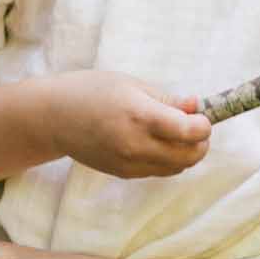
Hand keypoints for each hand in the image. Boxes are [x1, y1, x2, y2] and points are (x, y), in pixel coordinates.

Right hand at [49, 71, 210, 178]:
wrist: (54, 118)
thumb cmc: (92, 91)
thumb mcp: (132, 85)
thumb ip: (167, 99)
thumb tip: (197, 106)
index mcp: (139, 116)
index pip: (188, 131)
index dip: (204, 125)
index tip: (203, 116)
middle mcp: (136, 144)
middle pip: (189, 155)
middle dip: (201, 142)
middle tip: (197, 125)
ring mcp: (129, 163)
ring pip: (177, 167)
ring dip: (187, 152)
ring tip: (178, 132)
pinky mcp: (124, 173)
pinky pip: (159, 171)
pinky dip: (169, 160)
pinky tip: (159, 142)